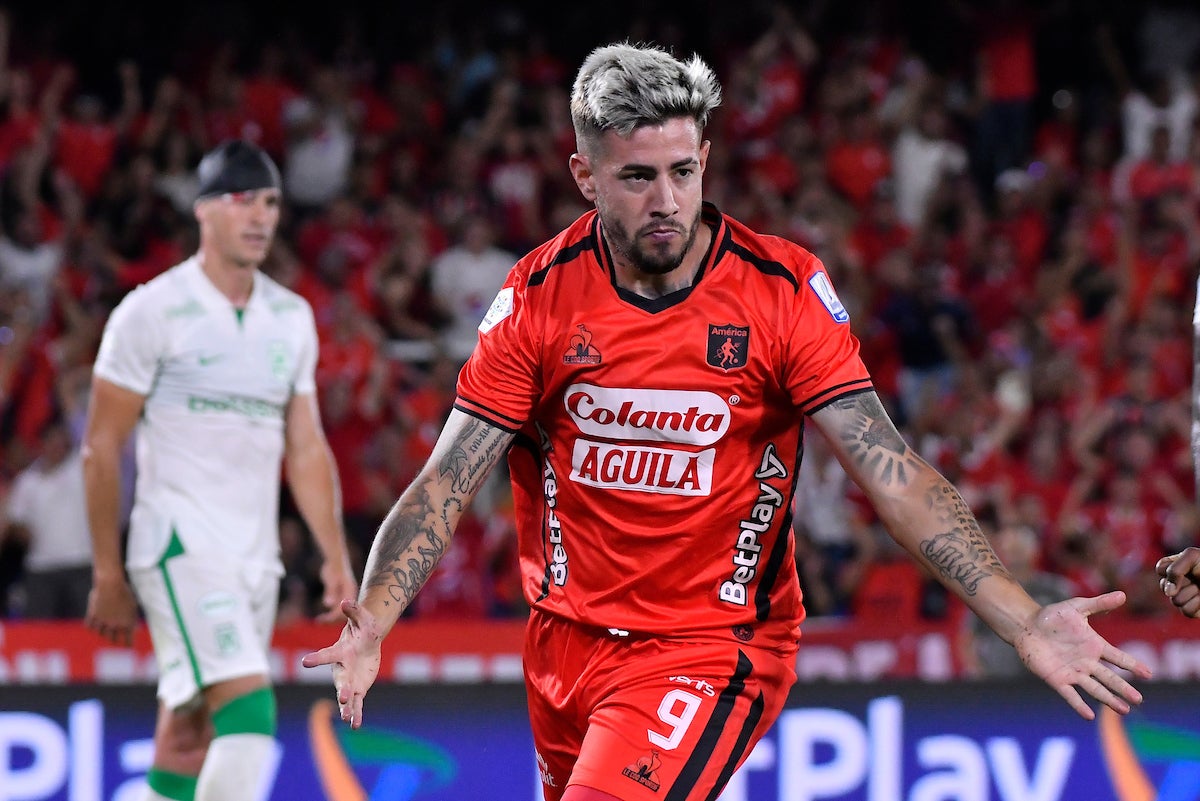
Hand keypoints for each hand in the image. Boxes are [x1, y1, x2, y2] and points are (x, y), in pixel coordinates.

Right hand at [85, 575, 138, 645]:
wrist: (111, 584)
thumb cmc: (124, 593)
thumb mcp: (132, 606)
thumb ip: (132, 619)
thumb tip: (135, 630)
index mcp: (127, 623)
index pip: (128, 641)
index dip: (128, 644)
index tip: (127, 645)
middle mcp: (115, 625)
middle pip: (112, 639)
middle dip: (114, 639)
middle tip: (114, 638)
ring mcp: (103, 622)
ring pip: (101, 633)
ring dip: (103, 631)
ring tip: (106, 627)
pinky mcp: (92, 616)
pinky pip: (90, 627)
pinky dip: (92, 626)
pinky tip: (94, 623)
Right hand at [301, 600, 382, 728]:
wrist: (366, 642)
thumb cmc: (363, 628)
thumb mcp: (363, 618)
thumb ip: (354, 610)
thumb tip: (346, 600)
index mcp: (340, 652)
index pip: (327, 655)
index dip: (316, 658)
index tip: (304, 662)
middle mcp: (341, 669)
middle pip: (340, 680)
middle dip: (341, 689)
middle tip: (342, 697)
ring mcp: (349, 681)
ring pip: (347, 696)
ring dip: (347, 707)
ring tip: (346, 718)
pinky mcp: (358, 689)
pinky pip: (357, 704)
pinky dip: (356, 714)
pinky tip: (355, 726)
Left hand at [317, 558, 358, 623]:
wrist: (336, 559)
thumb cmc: (333, 568)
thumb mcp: (331, 579)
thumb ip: (330, 591)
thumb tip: (329, 604)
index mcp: (350, 593)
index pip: (345, 609)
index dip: (334, 616)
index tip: (323, 619)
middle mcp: (350, 596)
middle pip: (345, 613)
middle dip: (333, 619)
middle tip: (320, 621)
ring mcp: (347, 597)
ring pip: (341, 612)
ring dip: (331, 617)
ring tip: (319, 620)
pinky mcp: (342, 597)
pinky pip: (338, 609)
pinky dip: (330, 614)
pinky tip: (321, 617)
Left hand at [1013, 591, 1151, 719]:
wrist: (1026, 625)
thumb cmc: (1052, 616)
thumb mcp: (1076, 608)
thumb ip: (1099, 604)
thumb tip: (1123, 595)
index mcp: (1094, 646)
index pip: (1118, 657)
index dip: (1132, 665)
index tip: (1148, 674)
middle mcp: (1087, 662)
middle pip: (1109, 678)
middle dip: (1123, 689)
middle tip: (1139, 700)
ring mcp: (1073, 672)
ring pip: (1095, 688)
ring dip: (1109, 699)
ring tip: (1124, 710)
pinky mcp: (1057, 679)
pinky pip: (1070, 695)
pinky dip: (1079, 705)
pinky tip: (1089, 716)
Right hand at [1157, 548, 1199, 617]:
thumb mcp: (1192, 556)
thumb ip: (1174, 569)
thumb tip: (1168, 593)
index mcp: (1176, 567)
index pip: (1160, 569)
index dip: (1170, 570)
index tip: (1187, 566)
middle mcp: (1178, 583)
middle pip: (1163, 587)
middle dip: (1182, 583)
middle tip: (1197, 579)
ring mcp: (1185, 597)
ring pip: (1175, 601)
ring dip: (1192, 594)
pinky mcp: (1193, 610)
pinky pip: (1186, 611)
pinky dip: (1198, 605)